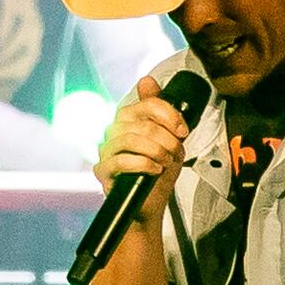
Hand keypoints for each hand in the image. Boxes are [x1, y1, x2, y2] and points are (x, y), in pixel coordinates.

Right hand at [91, 70, 192, 229]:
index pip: (146, 104)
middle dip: (166, 139)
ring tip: (165, 162)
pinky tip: (154, 170)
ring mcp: (106, 150)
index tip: (182, 130)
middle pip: (141, 123)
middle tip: (176, 152)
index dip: (168, 115)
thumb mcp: (168, 138)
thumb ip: (160, 111)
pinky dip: (144, 164)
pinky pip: (121, 160)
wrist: (150, 203)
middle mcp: (114, 131)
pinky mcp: (102, 170)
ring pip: (131, 139)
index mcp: (129, 119)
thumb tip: (147, 81)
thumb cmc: (157, 172)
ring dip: (156, 151)